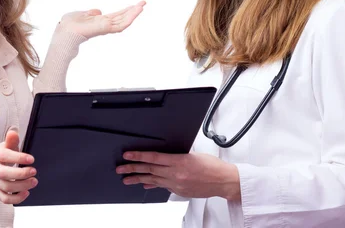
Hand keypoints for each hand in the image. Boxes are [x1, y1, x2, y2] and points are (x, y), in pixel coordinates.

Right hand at [0, 130, 36, 203]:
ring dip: (22, 186)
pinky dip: (16, 198)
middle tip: (34, 171)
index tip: (32, 159)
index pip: (4, 156)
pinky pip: (5, 198)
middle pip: (4, 174)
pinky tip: (26, 192)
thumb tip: (13, 132)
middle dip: (21, 174)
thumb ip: (11, 140)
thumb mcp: (6, 146)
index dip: (18, 158)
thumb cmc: (2, 155)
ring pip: (6, 187)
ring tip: (34, 181)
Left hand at [59, 1, 145, 38]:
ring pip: (124, 22)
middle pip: (122, 18)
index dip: (125, 11)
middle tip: (143, 3)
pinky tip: (136, 10)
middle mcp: (104, 25)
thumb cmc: (68, 25)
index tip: (133, 5)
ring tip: (142, 5)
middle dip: (133, 11)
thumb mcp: (80, 14)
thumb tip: (98, 11)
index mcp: (99, 21)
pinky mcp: (106, 28)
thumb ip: (90, 13)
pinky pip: (121, 24)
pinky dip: (130, 17)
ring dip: (134, 13)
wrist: (64, 32)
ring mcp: (106, 28)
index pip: (116, 16)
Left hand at [116, 151, 240, 200]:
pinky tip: (144, 184)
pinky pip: (162, 187)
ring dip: (138, 179)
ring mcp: (176, 184)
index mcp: (179, 161)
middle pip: (149, 170)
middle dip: (133, 169)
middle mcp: (175, 174)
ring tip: (126, 179)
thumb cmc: (212, 166)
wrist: (223, 181)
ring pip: (153, 180)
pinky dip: (152, 184)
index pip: (153, 158)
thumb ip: (176, 156)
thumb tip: (164, 155)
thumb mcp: (193, 154)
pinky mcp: (179, 191)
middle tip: (121, 169)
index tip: (128, 155)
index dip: (138, 156)